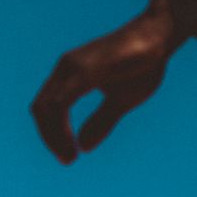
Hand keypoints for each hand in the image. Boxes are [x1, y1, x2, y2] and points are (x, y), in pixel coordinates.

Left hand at [30, 1, 177, 164]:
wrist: (156, 36)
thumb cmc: (141, 65)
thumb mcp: (120, 102)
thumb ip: (100, 122)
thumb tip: (83, 146)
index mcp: (70, 75)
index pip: (47, 108)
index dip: (52, 134)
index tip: (68, 156)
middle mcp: (65, 69)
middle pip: (40, 109)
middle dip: (49, 138)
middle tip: (66, 160)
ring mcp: (72, 67)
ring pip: (46, 107)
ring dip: (53, 136)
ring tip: (68, 156)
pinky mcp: (84, 71)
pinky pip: (60, 103)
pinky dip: (61, 126)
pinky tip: (73, 142)